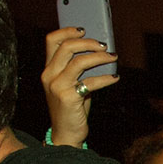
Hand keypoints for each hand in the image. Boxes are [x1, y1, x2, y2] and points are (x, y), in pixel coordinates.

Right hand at [40, 26, 118, 146]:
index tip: (84, 30)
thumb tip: (100, 51)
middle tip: (104, 46)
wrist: (66, 133)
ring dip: (100, 58)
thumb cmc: (72, 107)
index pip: (51, 40)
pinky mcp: (68, 98)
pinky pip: (91, 82)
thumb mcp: (71, 84)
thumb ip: (78, 68)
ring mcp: (57, 86)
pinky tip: (114, 77)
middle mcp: (49, 75)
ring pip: (79, 62)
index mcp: (48, 69)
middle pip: (67, 47)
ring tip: (113, 57)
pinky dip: (106, 78)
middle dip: (89, 42)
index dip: (68, 31)